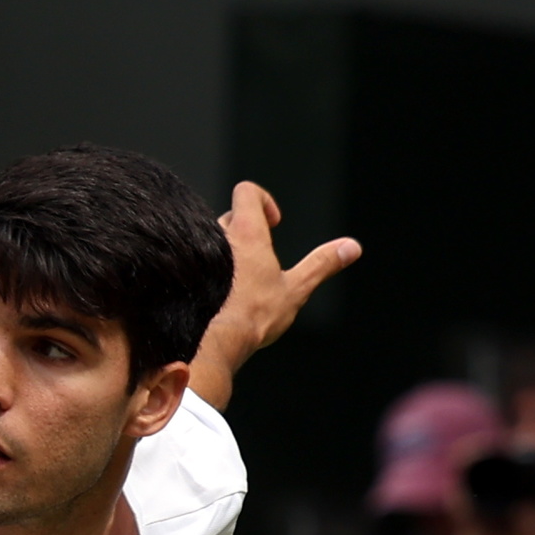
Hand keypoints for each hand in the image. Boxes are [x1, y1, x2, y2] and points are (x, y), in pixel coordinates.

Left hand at [189, 181, 359, 407]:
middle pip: (230, 217)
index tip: (273, 224)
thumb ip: (322, 264)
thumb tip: (352, 247)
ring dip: (224, 254)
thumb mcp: (296, 289)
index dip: (263, 201)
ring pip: (210, 241)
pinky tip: (216, 295)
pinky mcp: (182, 274)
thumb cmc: (254, 316)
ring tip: (236, 284)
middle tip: (257, 264)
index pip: (247, 192)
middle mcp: (216, 236)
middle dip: (246, 233)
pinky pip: (193, 262)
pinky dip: (205, 271)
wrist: (212, 343)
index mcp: (246, 231)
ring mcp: (195, 254)